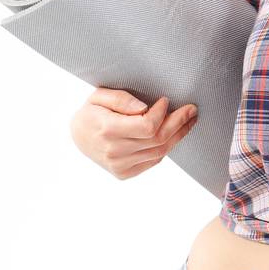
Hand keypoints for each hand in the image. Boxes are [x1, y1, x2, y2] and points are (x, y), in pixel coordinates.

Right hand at [69, 88, 197, 179]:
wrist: (77, 138)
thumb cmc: (91, 112)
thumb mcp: (98, 96)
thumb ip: (121, 99)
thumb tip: (144, 108)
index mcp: (108, 130)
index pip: (147, 126)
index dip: (162, 113)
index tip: (166, 100)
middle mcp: (115, 151)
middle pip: (158, 139)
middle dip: (178, 123)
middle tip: (191, 110)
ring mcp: (120, 166)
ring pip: (160, 152)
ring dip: (178, 135)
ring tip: (188, 121)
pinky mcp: (124, 173)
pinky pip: (154, 160)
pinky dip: (166, 147)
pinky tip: (173, 134)